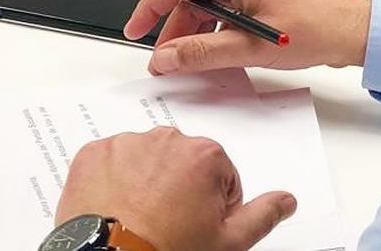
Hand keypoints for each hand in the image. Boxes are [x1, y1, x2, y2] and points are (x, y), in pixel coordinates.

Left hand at [56, 128, 296, 250]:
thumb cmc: (165, 249)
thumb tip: (285, 201)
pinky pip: (111, 161)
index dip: (211, 204)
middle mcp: (166, 140)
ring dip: (146, 180)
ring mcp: (127, 144)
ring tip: (140, 215)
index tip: (194, 222)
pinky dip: (113, 179)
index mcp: (204, 155)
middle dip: (179, 187)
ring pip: (146, 159)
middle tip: (167, 222)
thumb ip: (262, 214)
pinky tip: (117, 205)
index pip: (219, 174)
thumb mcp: (227, 241)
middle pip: (182, 162)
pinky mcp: (94, 153)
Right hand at [124, 0, 370, 75]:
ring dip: (195, 34)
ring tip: (190, 65)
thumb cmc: (318, 28)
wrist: (357, 31)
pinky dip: (216, 33)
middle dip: (174, 30)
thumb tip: (166, 58)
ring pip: (207, 6)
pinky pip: (226, 11)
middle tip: (166, 62)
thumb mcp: (252, 46)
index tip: (134, 31)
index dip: (150, 8)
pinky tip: (215, 56)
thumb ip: (203, 53)